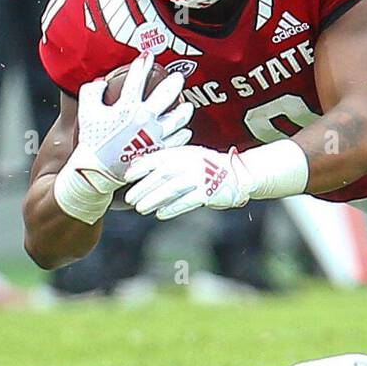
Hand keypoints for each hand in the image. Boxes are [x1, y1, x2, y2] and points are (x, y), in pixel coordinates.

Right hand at [67, 53, 192, 195]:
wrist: (96, 172)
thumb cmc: (92, 141)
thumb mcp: (86, 112)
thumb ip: (92, 92)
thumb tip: (102, 82)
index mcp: (127, 107)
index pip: (137, 79)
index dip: (143, 64)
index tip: (148, 55)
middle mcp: (144, 119)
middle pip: (166, 95)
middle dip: (174, 82)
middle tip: (179, 77)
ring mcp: (154, 136)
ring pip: (178, 118)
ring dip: (184, 110)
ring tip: (187, 105)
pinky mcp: (159, 150)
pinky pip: (177, 140)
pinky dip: (183, 134)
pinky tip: (185, 130)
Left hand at [123, 145, 251, 219]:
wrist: (238, 173)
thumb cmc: (208, 166)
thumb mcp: (189, 156)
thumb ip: (168, 160)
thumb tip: (138, 165)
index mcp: (185, 152)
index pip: (159, 157)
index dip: (141, 167)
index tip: (128, 177)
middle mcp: (192, 162)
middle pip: (162, 175)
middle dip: (144, 187)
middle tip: (129, 198)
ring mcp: (201, 177)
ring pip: (172, 189)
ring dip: (154, 199)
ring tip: (141, 208)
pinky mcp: (208, 192)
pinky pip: (187, 201)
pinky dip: (172, 208)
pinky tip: (161, 214)